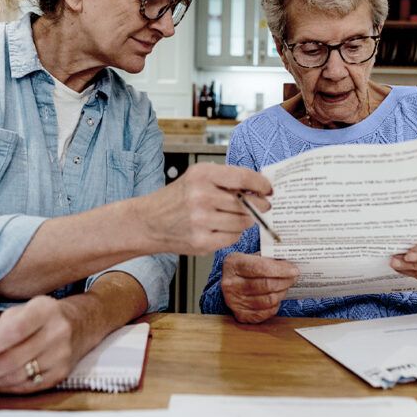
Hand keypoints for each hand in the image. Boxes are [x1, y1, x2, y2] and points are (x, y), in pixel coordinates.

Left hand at [0, 296, 84, 393]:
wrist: (82, 323)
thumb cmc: (45, 315)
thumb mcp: (26, 308)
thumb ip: (2, 328)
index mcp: (44, 311)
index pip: (11, 333)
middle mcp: (56, 334)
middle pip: (12, 360)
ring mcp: (61, 356)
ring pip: (18, 377)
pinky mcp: (61, 374)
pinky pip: (27, 386)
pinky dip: (5, 387)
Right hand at [136, 163, 272, 255]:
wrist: (148, 222)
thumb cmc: (175, 199)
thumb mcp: (197, 178)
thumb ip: (226, 180)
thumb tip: (258, 187)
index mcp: (202, 174)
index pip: (243, 178)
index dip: (261, 184)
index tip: (268, 189)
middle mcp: (201, 196)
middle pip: (246, 203)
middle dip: (258, 206)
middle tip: (262, 206)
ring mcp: (201, 221)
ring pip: (242, 222)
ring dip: (244, 221)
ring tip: (234, 217)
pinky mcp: (201, 242)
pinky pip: (232, 238)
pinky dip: (233, 234)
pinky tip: (222, 228)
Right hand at [221, 252, 298, 323]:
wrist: (230, 283)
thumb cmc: (245, 268)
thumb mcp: (252, 257)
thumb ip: (268, 259)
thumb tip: (290, 264)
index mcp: (233, 264)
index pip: (261, 267)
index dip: (281, 270)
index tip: (294, 270)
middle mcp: (230, 283)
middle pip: (266, 285)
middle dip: (285, 281)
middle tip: (293, 277)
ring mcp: (234, 301)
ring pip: (268, 300)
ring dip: (281, 293)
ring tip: (285, 287)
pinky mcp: (240, 315)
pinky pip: (266, 313)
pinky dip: (275, 305)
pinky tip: (276, 297)